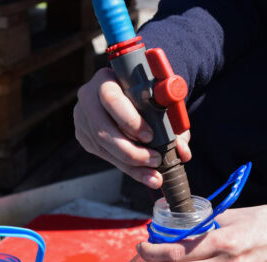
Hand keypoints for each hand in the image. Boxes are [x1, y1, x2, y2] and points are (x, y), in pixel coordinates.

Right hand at [73, 67, 190, 188]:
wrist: (125, 92)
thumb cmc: (143, 94)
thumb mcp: (159, 100)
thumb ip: (174, 123)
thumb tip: (183, 152)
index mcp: (106, 80)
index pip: (112, 100)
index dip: (130, 121)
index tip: (150, 136)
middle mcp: (88, 99)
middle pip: (103, 131)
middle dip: (131, 151)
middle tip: (155, 160)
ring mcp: (83, 120)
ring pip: (104, 148)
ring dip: (131, 165)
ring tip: (154, 174)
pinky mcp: (85, 137)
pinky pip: (104, 156)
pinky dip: (126, 167)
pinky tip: (143, 174)